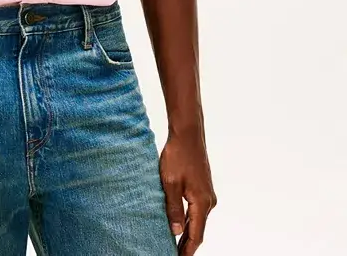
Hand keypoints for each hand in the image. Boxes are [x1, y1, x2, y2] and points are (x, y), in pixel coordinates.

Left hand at [160, 130, 216, 253]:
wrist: (188, 134)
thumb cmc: (178, 155)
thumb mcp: (169, 183)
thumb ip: (172, 208)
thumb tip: (174, 231)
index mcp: (201, 202)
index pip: (196, 235)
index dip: (187, 250)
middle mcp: (208, 201)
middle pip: (198, 230)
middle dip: (187, 244)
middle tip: (174, 254)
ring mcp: (207, 194)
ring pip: (197, 220)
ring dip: (187, 232)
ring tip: (174, 244)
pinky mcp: (203, 188)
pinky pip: (196, 210)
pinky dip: (188, 219)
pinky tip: (178, 223)